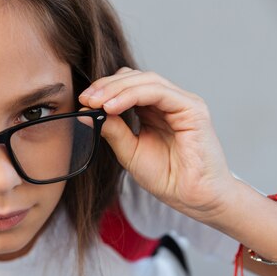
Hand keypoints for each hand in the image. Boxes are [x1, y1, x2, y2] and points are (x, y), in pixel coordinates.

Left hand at [79, 67, 235, 220]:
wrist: (193, 197)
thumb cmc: (167, 177)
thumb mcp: (129, 151)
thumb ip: (113, 130)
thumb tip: (87, 111)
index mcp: (154, 110)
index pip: (127, 86)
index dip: (104, 89)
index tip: (83, 101)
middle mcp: (169, 102)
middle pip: (135, 78)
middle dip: (107, 86)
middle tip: (86, 98)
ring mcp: (182, 103)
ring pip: (146, 80)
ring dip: (116, 89)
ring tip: (96, 102)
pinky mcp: (192, 108)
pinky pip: (159, 92)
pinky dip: (132, 96)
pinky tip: (112, 107)